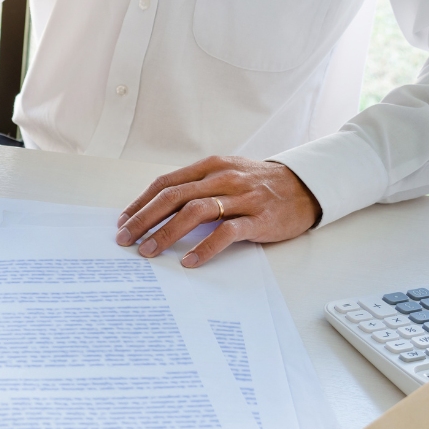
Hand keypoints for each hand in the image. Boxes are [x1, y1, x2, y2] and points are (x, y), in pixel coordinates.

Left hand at [114, 156, 321, 267]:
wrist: (306, 186)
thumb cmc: (258, 184)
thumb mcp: (225, 176)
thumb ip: (196, 188)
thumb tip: (157, 210)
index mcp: (210, 167)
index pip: (166, 183)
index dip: (141, 203)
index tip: (123, 222)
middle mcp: (223, 178)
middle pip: (174, 197)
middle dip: (145, 219)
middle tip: (125, 239)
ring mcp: (241, 198)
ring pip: (195, 212)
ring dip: (167, 233)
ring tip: (149, 251)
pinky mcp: (259, 218)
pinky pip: (226, 232)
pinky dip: (204, 247)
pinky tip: (189, 261)